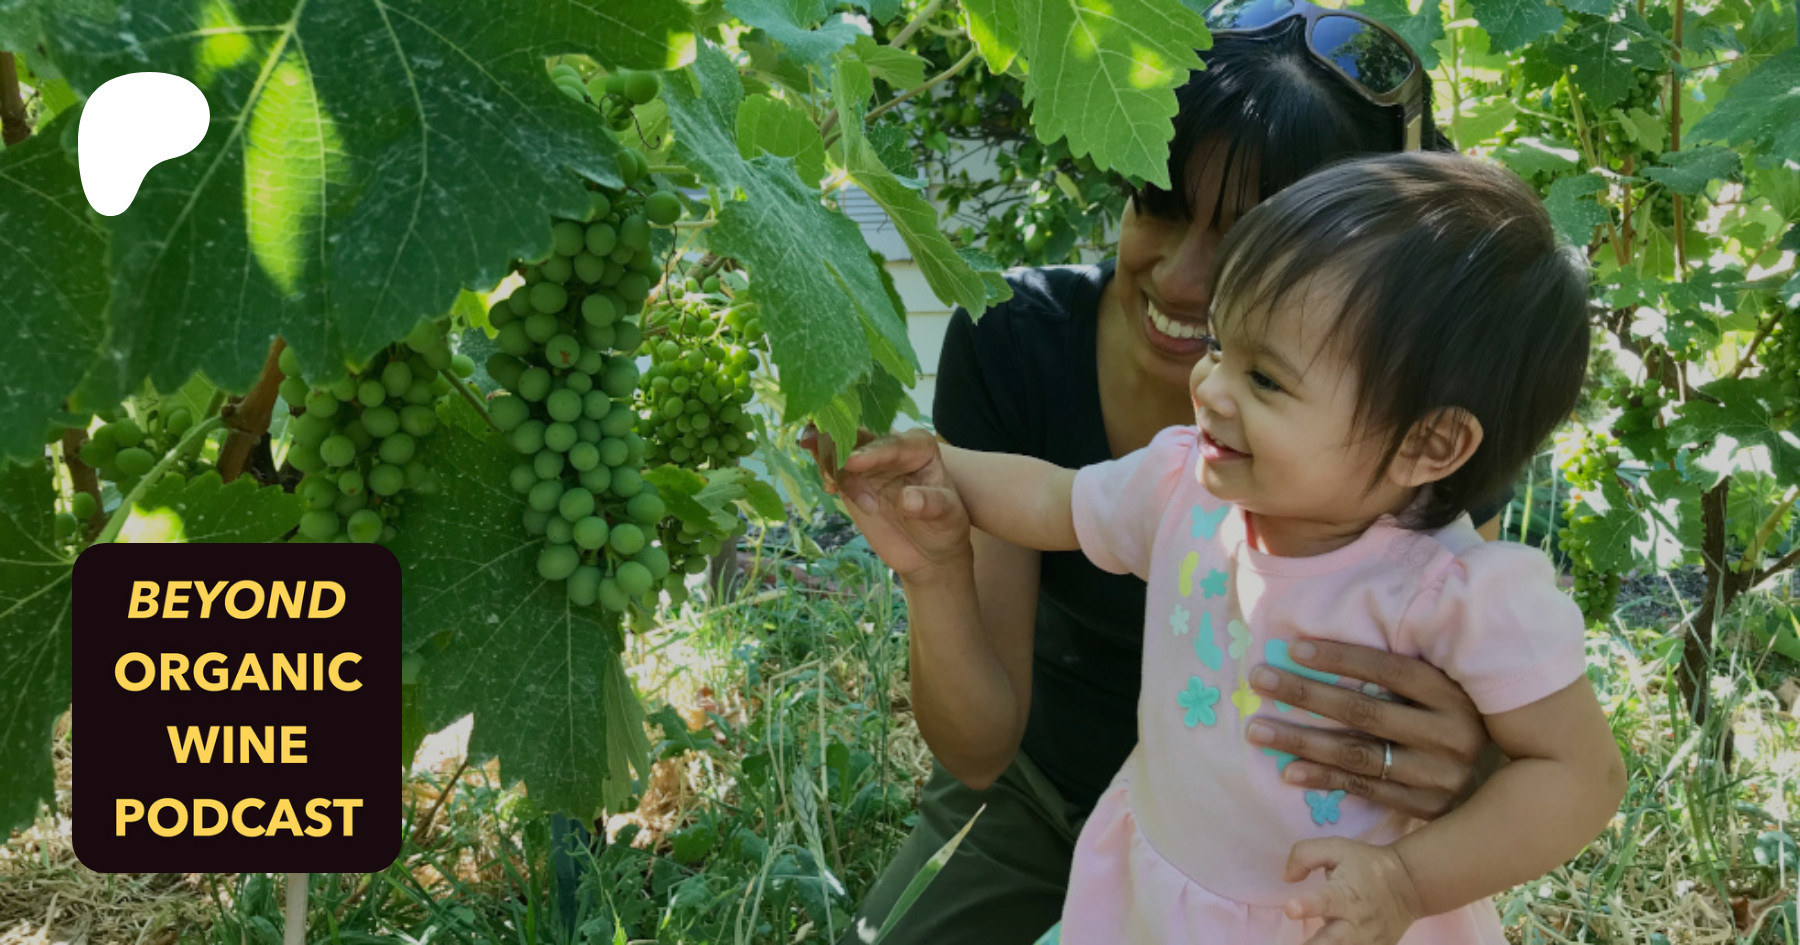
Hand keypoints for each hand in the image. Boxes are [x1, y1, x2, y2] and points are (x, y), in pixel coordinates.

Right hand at [803, 427, 972, 578]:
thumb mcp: (948, 517)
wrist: (929, 551)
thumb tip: (906, 500)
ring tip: (835, 488)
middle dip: (838, 443)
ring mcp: (868, 462)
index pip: (891, 444)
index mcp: (918, 446)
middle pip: (858, 436)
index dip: (871, 452)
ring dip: (828, 461)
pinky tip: (830, 488)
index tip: (851, 464)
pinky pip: (830, 466)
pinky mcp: (851, 479)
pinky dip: (823, 470)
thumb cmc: (945, 527)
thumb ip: (930, 504)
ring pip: (838, 448)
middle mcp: (890, 447)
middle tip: (821, 456)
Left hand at [1246, 640, 1494, 820]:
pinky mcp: (1425, 808)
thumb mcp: (1441, 691)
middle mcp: (1449, 735)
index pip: (1389, 670)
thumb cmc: (1450, 724)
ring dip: (1301, 742)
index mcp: (1452, 695)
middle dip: (1306, 694)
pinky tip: (1288, 770)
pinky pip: (1363, 790)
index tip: (1293, 648)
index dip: (1341, 658)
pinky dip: (1323, 779)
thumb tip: (1325, 645)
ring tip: (1258, 731)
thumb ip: (1400, 673)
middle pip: (1365, 711)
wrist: (1502, 792)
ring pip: (1357, 755)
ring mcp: (1438, 776)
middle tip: (1260, 680)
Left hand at [1283, 839, 1422, 944]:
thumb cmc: (1366, 865)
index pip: (1325, 900)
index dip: (1308, 906)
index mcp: (1345, 894)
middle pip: (1334, 940)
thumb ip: (1305, 855)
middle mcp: (1355, 921)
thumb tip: (1287, 877)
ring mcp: (1366, 940)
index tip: (1290, 909)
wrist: (1408, 885)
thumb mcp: (1337, 848)